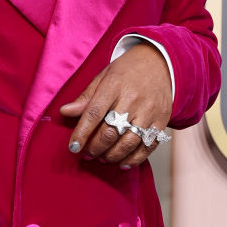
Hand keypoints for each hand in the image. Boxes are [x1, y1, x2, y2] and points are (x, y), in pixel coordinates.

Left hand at [59, 43, 171, 166]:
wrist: (160, 63)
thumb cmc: (128, 70)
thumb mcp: (104, 76)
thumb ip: (86, 97)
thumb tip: (65, 112)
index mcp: (114, 85)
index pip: (94, 113)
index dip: (81, 133)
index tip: (73, 147)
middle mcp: (132, 99)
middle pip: (110, 131)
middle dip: (95, 148)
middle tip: (87, 154)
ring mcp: (149, 112)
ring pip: (128, 142)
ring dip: (112, 155)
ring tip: (102, 158)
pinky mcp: (161, 121)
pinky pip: (148, 146)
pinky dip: (134, 159)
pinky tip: (122, 163)